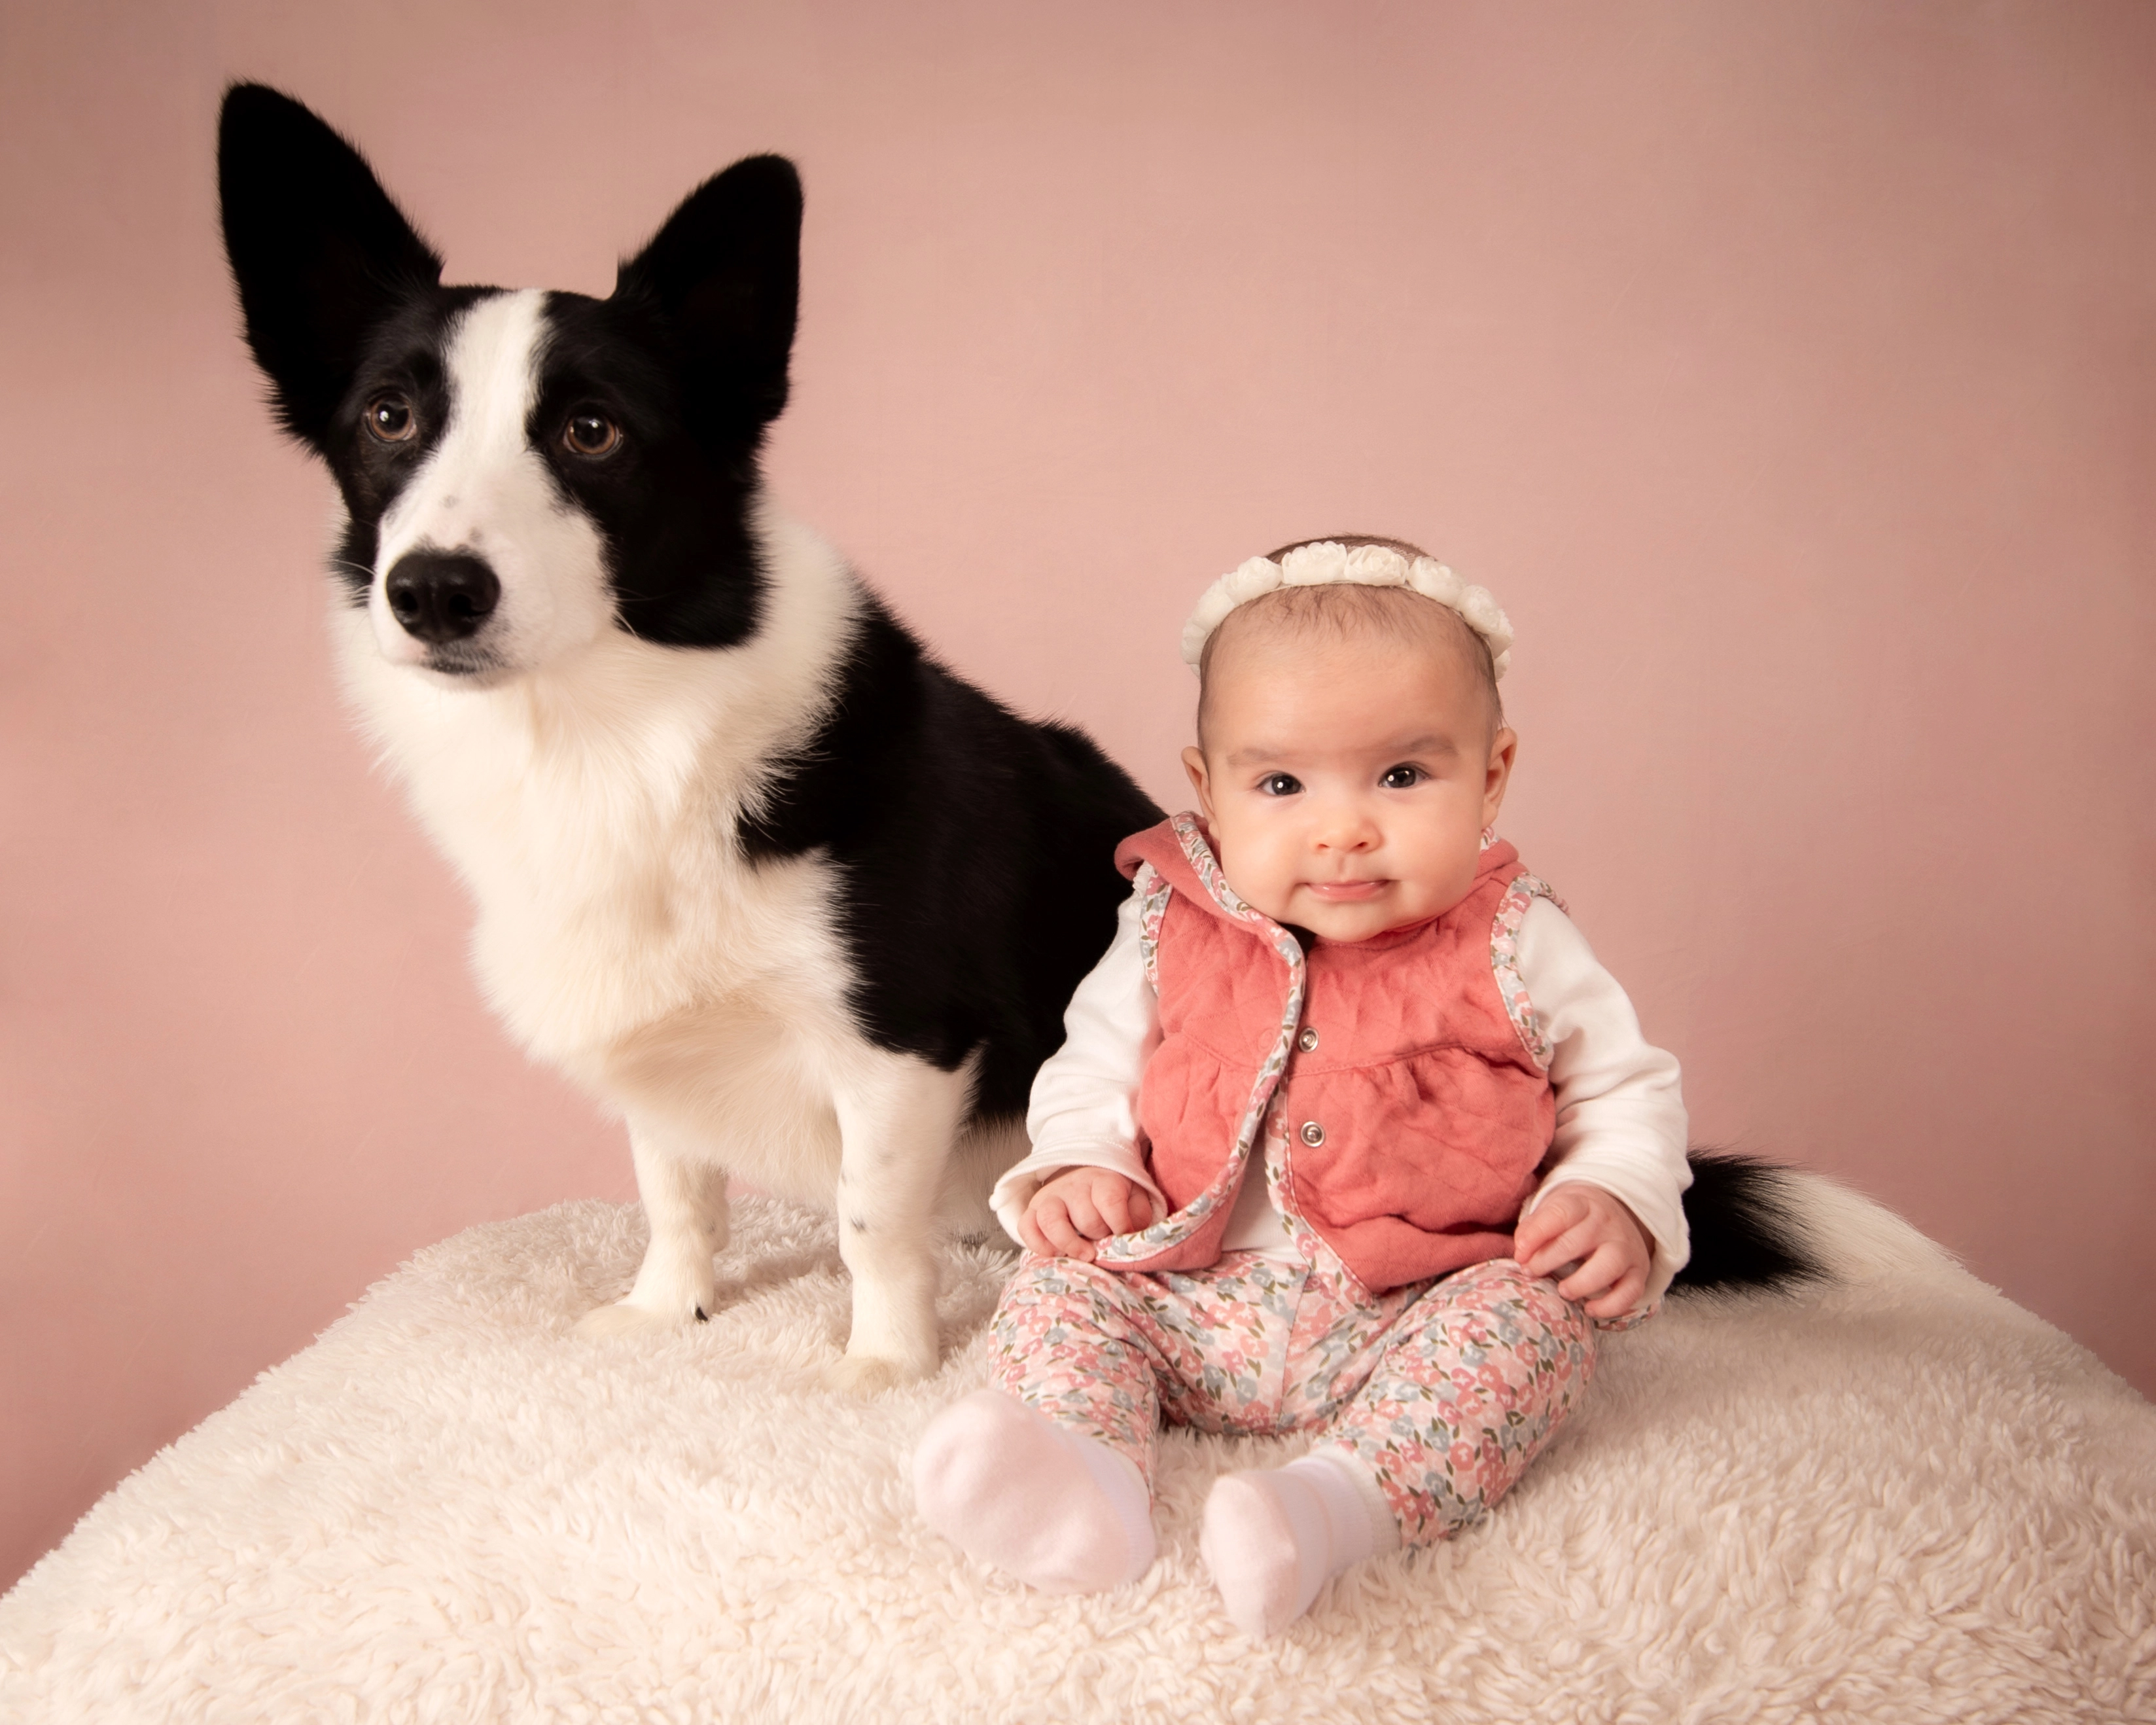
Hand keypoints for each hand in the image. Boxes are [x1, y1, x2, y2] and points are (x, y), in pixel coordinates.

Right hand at [1018, 1167, 1155, 1259]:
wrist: (1086, 1182)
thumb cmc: (1114, 1199)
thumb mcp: (1135, 1200)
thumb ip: (1139, 1216)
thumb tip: (1130, 1237)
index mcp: (1103, 1180)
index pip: (1110, 1201)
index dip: (1121, 1225)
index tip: (1125, 1236)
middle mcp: (1074, 1185)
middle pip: (1086, 1218)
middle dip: (1099, 1236)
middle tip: (1105, 1241)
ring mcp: (1050, 1197)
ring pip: (1051, 1220)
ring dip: (1069, 1244)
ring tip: (1084, 1256)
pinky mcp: (1032, 1211)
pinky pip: (1026, 1228)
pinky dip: (1038, 1245)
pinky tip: (1056, 1254)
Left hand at [1514, 1183, 1653, 1319]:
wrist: (1617, 1213)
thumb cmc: (1574, 1220)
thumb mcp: (1553, 1213)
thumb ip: (1533, 1228)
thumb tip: (1521, 1254)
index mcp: (1583, 1204)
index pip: (1560, 1214)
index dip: (1536, 1234)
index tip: (1520, 1254)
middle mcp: (1607, 1224)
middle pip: (1577, 1242)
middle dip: (1548, 1260)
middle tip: (1531, 1272)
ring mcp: (1626, 1247)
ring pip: (1608, 1265)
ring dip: (1581, 1283)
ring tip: (1563, 1291)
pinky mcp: (1639, 1271)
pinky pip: (1631, 1292)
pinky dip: (1610, 1306)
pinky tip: (1589, 1309)